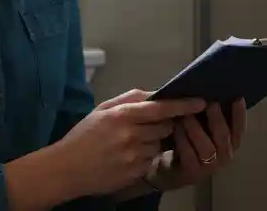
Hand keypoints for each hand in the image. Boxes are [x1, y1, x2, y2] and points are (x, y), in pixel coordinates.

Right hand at [49, 89, 205, 199]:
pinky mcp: (135, 172)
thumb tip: (156, 93)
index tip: (201, 102)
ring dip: (155, 141)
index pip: (162, 108)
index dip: (184, 105)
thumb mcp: (103, 109)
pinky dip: (146, 157)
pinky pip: (152, 160)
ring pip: (160, 144)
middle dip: (165, 124)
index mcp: (123, 115)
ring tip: (133, 142)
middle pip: (166, 126)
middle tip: (152, 124)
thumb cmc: (84, 136)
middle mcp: (131, 135)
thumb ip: (130, 99)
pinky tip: (129, 156)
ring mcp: (134, 156)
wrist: (65, 169)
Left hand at [143, 100, 247, 192]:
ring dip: (196, 129)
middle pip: (224, 136)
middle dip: (217, 118)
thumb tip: (213, 90)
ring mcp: (209, 168)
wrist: (170, 169)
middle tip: (209, 103)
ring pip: (207, 147)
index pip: (240, 129)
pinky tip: (176, 128)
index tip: (237, 97)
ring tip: (186, 114)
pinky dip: (183, 140)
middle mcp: (225, 157)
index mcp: (231, 144)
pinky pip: (189, 155)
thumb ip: (211, 113)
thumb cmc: (191, 141)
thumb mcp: (203, 126)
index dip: (240, 114)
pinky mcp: (191, 174)